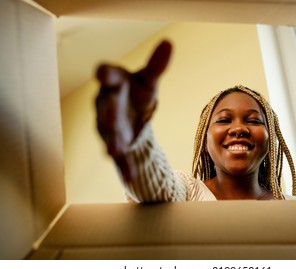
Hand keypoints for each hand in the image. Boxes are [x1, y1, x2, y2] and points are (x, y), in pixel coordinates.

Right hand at [95, 40, 171, 157]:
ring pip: (108, 135)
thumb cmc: (137, 92)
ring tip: (114, 150)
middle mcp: (108, 106)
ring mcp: (110, 128)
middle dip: (107, 112)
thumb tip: (169, 43)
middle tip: (108, 114)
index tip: (102, 71)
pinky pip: (120, 157)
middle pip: (105, 109)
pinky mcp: (118, 144)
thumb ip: (156, 65)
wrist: (131, 114)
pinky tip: (131, 174)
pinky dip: (125, 166)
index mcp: (115, 85)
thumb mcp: (148, 80)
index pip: (110, 77)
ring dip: (111, 142)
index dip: (106, 74)